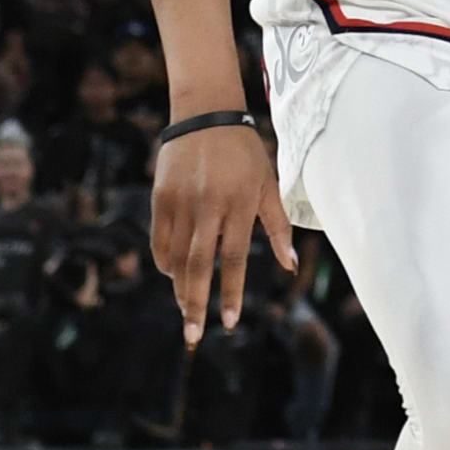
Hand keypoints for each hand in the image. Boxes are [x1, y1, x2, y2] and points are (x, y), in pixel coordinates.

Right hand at [149, 117, 294, 345]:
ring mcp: (181, 202)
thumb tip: (289, 266)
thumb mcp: (268, 185)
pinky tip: (173, 277)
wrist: (205, 114)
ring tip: (186, 309)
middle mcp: (207, 206)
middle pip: (198, 266)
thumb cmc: (244, 152)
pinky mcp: (161, 197)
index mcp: (238, 204)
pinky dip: (165, 263)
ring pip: (175, 257)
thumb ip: (278, 226)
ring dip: (180, 288)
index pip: (233, 259)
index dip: (231, 293)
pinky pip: (159, 240)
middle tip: (193, 335)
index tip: (230, 322)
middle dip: (195, 304)